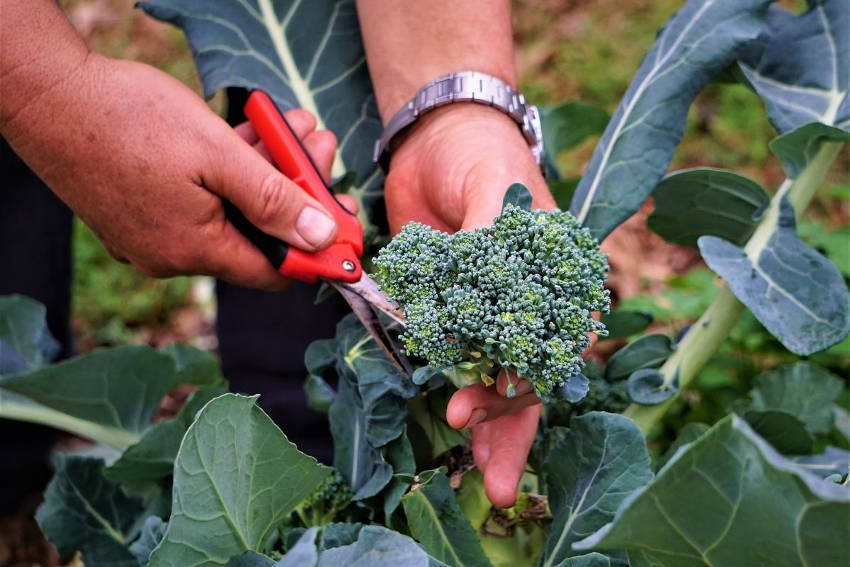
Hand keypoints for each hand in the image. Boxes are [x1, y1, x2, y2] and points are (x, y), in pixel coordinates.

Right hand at [1, 54, 340, 289]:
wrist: (46, 96)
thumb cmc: (129, 120)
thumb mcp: (218, 155)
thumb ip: (273, 200)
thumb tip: (321, 238)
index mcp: (195, 250)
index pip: (275, 272)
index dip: (317, 250)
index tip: (347, 223)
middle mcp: (174, 254)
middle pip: (256, 234)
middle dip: (297, 190)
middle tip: (319, 146)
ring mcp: (153, 234)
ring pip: (230, 210)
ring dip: (266, 171)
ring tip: (293, 126)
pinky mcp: (139, 210)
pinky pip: (201, 200)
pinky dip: (229, 172)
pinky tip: (250, 134)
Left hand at [385, 104, 555, 506]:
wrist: (435, 139)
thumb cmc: (480, 153)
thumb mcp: (494, 183)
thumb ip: (494, 236)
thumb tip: (486, 291)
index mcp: (557, 279)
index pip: (553, 344)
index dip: (527, 382)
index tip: (490, 403)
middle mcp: (530, 304)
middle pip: (530, 376)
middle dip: (510, 426)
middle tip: (489, 475)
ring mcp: (490, 311)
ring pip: (497, 380)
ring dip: (489, 425)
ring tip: (479, 474)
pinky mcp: (451, 310)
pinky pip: (454, 360)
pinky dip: (454, 391)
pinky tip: (453, 427)